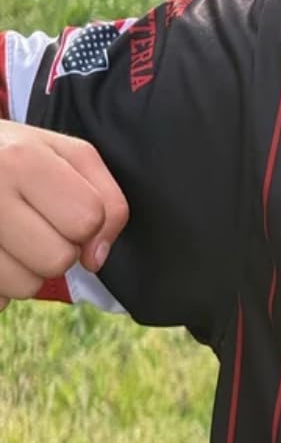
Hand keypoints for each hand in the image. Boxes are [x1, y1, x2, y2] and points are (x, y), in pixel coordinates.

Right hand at [0, 121, 128, 310]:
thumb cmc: (17, 156)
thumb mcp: (70, 156)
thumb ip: (107, 200)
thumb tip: (96, 258)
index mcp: (21, 160)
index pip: (86, 220)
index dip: (87, 223)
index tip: (66, 210)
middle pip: (58, 259)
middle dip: (59, 248)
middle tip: (37, 226)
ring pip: (25, 286)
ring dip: (28, 270)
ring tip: (11, 238)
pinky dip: (1, 284)